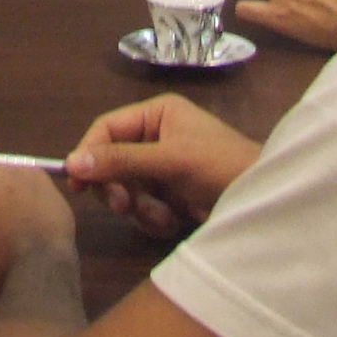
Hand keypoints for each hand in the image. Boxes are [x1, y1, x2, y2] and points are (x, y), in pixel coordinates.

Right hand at [63, 96, 261, 237]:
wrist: (263, 203)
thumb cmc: (220, 167)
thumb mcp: (170, 160)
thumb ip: (122, 161)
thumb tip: (72, 163)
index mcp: (156, 115)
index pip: (107, 129)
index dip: (88, 154)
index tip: (76, 184)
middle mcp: (156, 138)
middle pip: (112, 163)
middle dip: (120, 189)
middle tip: (125, 206)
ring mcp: (162, 169)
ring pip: (126, 190)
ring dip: (141, 208)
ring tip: (164, 215)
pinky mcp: (170, 196)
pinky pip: (143, 208)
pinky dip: (153, 218)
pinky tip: (174, 221)